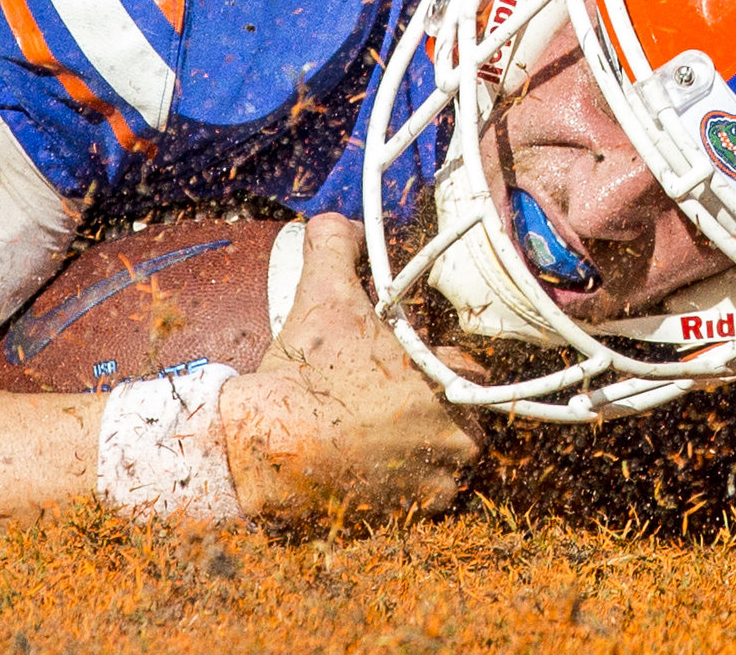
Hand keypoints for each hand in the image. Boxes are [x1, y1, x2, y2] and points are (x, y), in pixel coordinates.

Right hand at [218, 214, 480, 523]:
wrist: (268, 447)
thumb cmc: (303, 374)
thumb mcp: (319, 296)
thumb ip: (335, 246)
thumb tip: (341, 221)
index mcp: (448, 383)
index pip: (467, 367)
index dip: (434, 361)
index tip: (405, 362)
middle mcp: (456, 437)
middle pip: (463, 414)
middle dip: (433, 405)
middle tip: (387, 397)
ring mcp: (438, 481)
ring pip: (448, 455)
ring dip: (424, 444)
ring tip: (379, 432)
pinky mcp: (414, 514)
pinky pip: (428, 494)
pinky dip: (407, 482)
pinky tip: (372, 464)